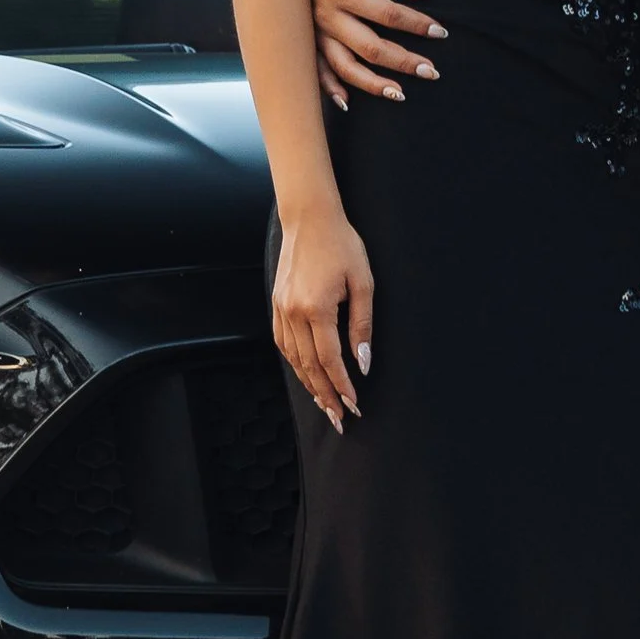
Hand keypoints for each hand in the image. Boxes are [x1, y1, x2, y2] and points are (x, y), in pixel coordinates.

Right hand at [272, 204, 374, 429]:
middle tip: (338, 419)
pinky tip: (306, 375)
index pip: (330, 360)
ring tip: (324, 404)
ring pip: (293, 359)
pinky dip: (295, 364)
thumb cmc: (342, 246)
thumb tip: (362, 362)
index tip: (354, 405)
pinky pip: (283, 344)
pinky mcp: (276, 304)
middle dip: (325, 395)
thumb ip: (362, 325)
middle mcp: (294, 313)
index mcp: (317, 308)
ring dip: (309, 384)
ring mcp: (281, 309)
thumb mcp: (363, 283)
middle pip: (309, 366)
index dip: (342, 386)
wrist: (310, 219)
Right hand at [306, 0, 445, 108]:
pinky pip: (317, 71)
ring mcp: (313, 34)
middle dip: (404, 62)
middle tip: (432, 72)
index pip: (387, 14)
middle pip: (370, 48)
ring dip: (374, 84)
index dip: (417, 24)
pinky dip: (331, 89)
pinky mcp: (305, 42)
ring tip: (400, 94)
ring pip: (345, 67)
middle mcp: (325, 17)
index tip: (440, 32)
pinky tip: (348, 103)